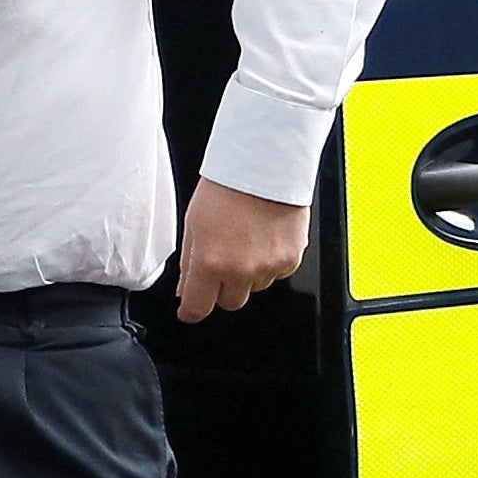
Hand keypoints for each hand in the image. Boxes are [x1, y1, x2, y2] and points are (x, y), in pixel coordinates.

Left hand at [176, 178, 308, 322]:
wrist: (265, 166)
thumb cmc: (228, 186)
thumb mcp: (193, 223)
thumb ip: (189, 260)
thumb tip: (185, 287)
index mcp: (210, 262)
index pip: (197, 307)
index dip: (190, 311)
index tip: (189, 309)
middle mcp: (240, 270)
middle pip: (229, 302)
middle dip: (222, 289)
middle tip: (221, 263)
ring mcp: (268, 266)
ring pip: (255, 287)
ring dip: (247, 274)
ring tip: (245, 240)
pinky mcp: (291, 259)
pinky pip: (277, 274)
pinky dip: (269, 263)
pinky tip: (263, 237)